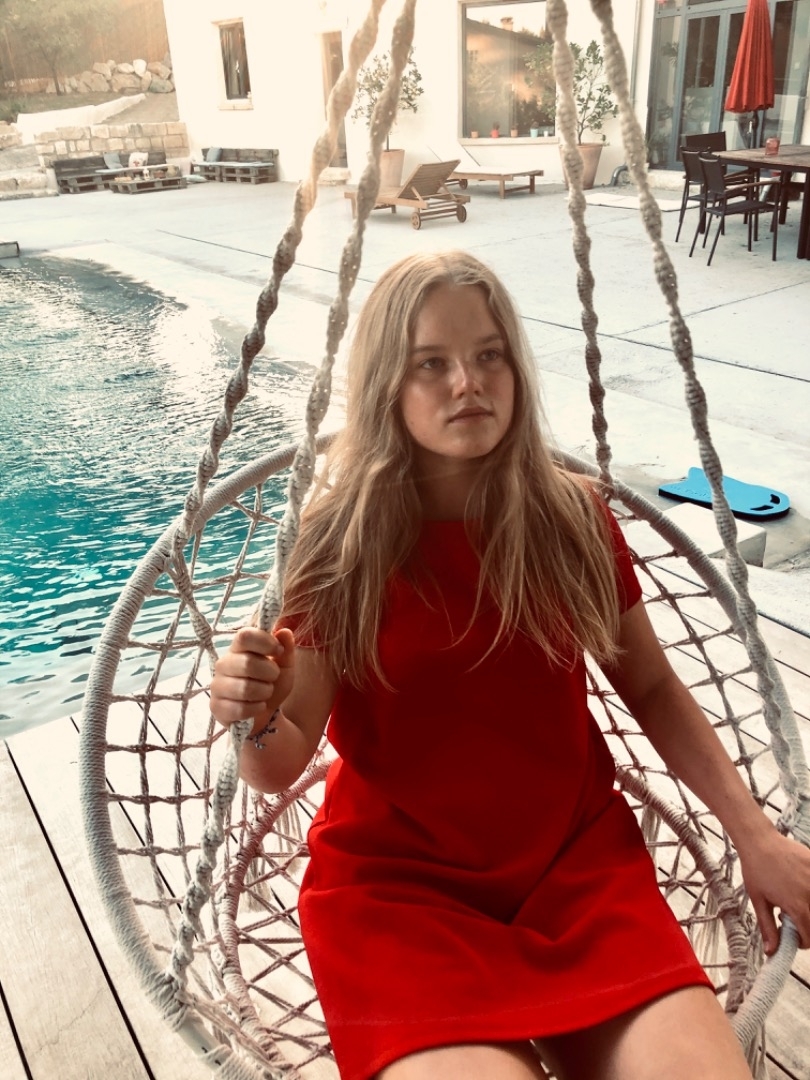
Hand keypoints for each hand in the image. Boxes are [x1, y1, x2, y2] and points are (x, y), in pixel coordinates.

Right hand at [210, 626, 294, 733]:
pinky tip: (258, 706)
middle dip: (269, 672)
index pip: (244, 636)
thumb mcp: (285, 667)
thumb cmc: (270, 684)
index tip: (278, 651)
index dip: (265, 642)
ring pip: (245, 688)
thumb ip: (286, 649)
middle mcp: (223, 664)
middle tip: (273, 677)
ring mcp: (217, 686)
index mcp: (238, 648)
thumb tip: (285, 632)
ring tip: (266, 693)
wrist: (264, 714)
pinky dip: (256, 708)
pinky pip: (240, 709)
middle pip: (247, 663)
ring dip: (264, 692)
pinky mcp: (216, 707)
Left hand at [739, 827, 809, 953]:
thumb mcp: (758, 901)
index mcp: (797, 906)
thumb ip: (767, 928)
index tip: (794, 936)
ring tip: (796, 899)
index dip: (802, 942)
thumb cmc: (755, 869)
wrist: (759, 840)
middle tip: (792, 916)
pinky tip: (799, 884)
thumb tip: (771, 951)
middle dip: (807, 926)